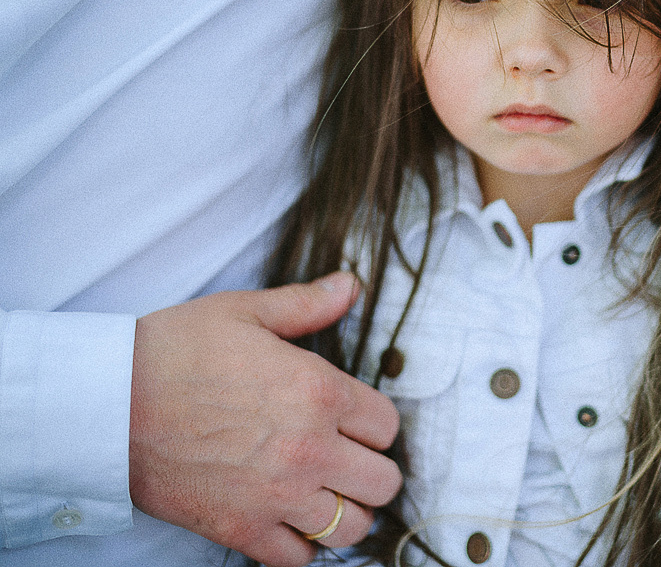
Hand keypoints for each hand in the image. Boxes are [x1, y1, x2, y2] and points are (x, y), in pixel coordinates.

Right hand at [129, 273, 401, 566]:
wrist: (107, 403)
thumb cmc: (174, 352)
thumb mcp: (246, 312)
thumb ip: (308, 304)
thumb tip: (351, 285)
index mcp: (320, 392)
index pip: (388, 426)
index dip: (374, 423)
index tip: (353, 422)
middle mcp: (310, 448)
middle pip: (384, 482)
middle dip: (371, 470)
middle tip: (346, 460)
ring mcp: (277, 494)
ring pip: (352, 527)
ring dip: (345, 512)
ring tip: (325, 494)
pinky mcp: (241, 528)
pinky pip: (299, 559)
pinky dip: (301, 546)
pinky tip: (288, 521)